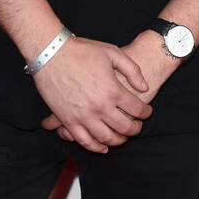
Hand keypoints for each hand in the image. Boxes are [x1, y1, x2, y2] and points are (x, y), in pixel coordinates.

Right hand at [33, 35, 151, 153]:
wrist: (51, 53)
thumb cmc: (82, 51)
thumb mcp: (113, 53)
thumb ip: (132, 70)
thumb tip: (144, 87)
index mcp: (113, 90)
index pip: (137, 109)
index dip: (146, 112)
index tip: (147, 112)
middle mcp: (100, 107)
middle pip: (125, 127)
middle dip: (135, 129)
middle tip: (138, 126)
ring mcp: (83, 116)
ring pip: (106, 138)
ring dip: (118, 140)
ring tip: (122, 136)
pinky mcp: (67, 120)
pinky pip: (84, 141)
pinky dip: (95, 147)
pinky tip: (103, 147)